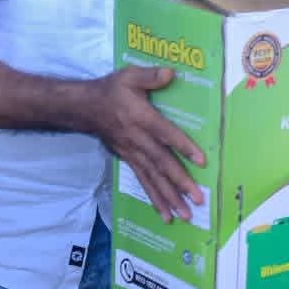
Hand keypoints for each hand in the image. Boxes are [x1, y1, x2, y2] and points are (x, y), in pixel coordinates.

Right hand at [92, 65, 204, 220]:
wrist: (86, 108)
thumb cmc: (112, 90)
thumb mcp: (130, 76)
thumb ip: (150, 76)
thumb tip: (170, 73)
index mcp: (142, 119)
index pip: (166, 134)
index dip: (183, 147)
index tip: (201, 160)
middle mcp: (139, 141)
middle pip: (162, 164)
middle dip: (180, 183)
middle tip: (197, 200)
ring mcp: (133, 154)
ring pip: (153, 179)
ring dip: (169, 198)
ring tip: (184, 215)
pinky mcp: (129, 160)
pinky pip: (144, 182)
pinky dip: (155, 198)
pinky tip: (165, 213)